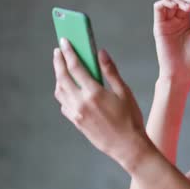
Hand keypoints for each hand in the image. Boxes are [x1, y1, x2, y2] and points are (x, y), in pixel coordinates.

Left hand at [53, 38, 149, 168]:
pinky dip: (63, 93)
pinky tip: (68, 89)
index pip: (76, 67)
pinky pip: (64, 104)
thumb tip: (101, 53)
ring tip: (62, 68)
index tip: (65, 42)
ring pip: (60, 91)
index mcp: (94, 93)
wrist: (127, 146)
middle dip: (59, 62)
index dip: (69, 52)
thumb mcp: (125, 92)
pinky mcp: (76, 122)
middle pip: (63, 77)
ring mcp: (76, 114)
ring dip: (59, 77)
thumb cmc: (131, 119)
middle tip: (58, 51)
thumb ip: (110, 71)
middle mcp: (81, 103)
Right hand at [153, 0, 189, 80]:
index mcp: (185, 23)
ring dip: (179, 0)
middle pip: (180, 0)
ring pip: (169, 1)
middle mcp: (175, 21)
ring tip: (189, 7)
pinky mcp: (159, 26)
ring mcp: (166, 23)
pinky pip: (159, 8)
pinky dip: (166, 2)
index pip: (187, 2)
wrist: (183, 74)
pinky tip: (176, 5)